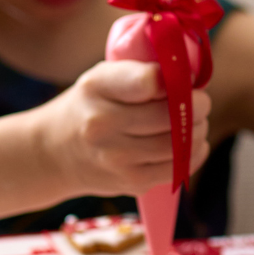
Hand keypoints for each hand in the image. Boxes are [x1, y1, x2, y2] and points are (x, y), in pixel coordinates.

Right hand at [36, 60, 210, 195]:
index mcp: (96, 87)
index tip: (180, 80)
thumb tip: (191, 78)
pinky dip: (195, 153)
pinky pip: (179, 167)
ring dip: (199, 130)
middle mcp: (102, 124)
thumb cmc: (91, 107)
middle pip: (172, 115)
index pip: (147, 81)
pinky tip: (193, 143)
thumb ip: (140, 73)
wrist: (53, 153)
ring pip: (180, 143)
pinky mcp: (132, 181)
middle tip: (200, 103)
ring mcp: (116, 157)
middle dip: (198, 106)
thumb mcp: (102, 78)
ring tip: (197, 122)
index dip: (174, 80)